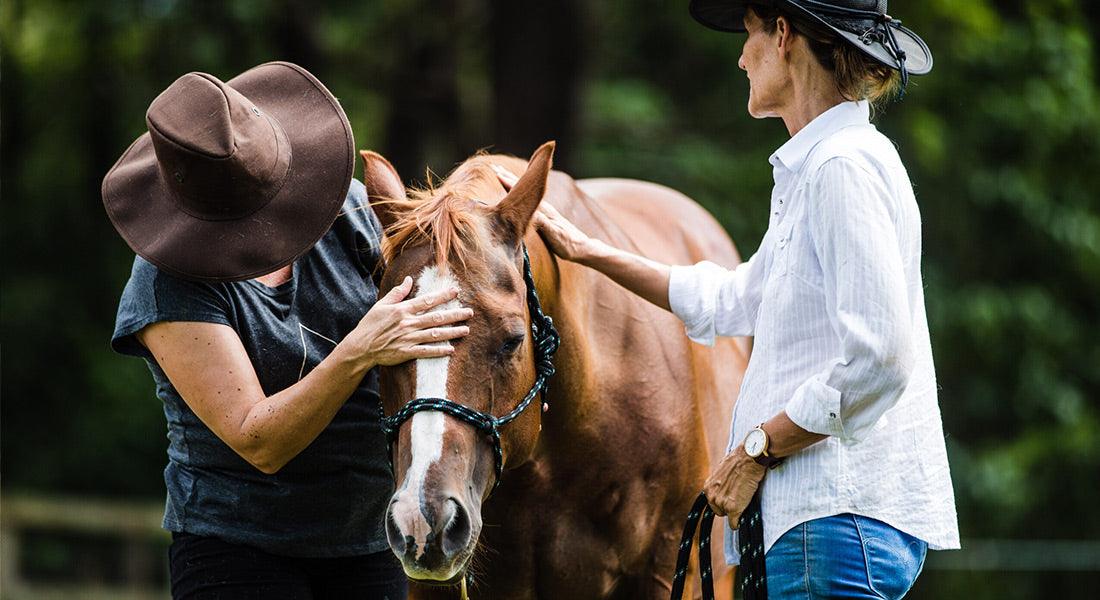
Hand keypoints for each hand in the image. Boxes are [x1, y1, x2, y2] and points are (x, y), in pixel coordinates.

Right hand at [345, 276, 472, 367]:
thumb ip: (397, 293)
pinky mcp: (406, 352)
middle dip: (454, 315)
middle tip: (469, 313)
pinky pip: (426, 352)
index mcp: (402, 310)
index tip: (456, 291)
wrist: (360, 347)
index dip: (442, 296)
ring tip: (466, 330)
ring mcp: (408, 339)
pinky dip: (439, 351)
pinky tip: (451, 349)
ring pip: (434, 334)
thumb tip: (409, 279)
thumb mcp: (381, 305)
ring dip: (452, 332)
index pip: (427, 301)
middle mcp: (407, 324)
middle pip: (436, 318)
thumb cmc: (370, 324)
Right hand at [493, 163, 596, 261]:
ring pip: (525, 191)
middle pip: (523, 187)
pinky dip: (519, 191)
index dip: (509, 183)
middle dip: (508, 177)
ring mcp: (544, 209)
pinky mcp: (545, 214)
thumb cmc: (568, 244)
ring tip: (501, 173)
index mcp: (543, 210)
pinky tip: (516, 190)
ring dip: (512, 181)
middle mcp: (543, 206)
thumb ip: (544, 224)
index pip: (523, 193)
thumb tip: (531, 212)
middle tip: (493, 167)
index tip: (497, 174)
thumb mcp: (555, 236)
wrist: (582, 247)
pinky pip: (528, 198)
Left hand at [703, 445, 766, 523]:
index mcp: (708, 487)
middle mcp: (712, 496)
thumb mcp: (722, 471)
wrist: (749, 458)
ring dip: (736, 511)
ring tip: (744, 499)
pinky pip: (734, 523)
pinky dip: (739, 522)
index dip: (723, 501)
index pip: (713, 502)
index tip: (730, 498)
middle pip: (719, 511)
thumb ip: (720, 483)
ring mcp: (722, 503)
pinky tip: (743, 517)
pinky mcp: (733, 508)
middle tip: (739, 498)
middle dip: (728, 507)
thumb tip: (725, 488)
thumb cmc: (739, 461)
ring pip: (728, 516)